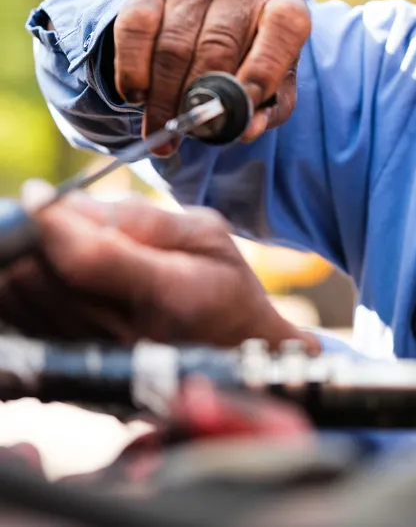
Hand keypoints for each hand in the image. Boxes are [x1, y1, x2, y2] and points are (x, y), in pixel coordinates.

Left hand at [0, 184, 312, 349]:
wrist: (240, 353)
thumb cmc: (224, 285)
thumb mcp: (206, 234)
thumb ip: (137, 217)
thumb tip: (64, 202)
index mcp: (172, 294)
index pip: (88, 257)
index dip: (52, 222)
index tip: (39, 195)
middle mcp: (130, 335)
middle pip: (43, 278)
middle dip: (32, 238)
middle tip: (41, 217)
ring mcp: (101, 359)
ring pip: (24, 301)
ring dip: (24, 263)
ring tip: (46, 244)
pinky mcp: (78, 373)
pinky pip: (24, 324)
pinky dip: (23, 292)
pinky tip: (43, 274)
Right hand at [114, 0, 310, 155]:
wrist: (218, 16)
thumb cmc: (255, 58)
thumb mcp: (276, 84)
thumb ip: (270, 109)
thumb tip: (245, 130)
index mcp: (286, 3)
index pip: (284, 27)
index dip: (263, 69)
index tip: (241, 107)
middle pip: (218, 45)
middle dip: (200, 97)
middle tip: (187, 130)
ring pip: (173, 44)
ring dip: (163, 95)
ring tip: (162, 128)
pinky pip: (135, 27)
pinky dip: (132, 67)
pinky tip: (137, 95)